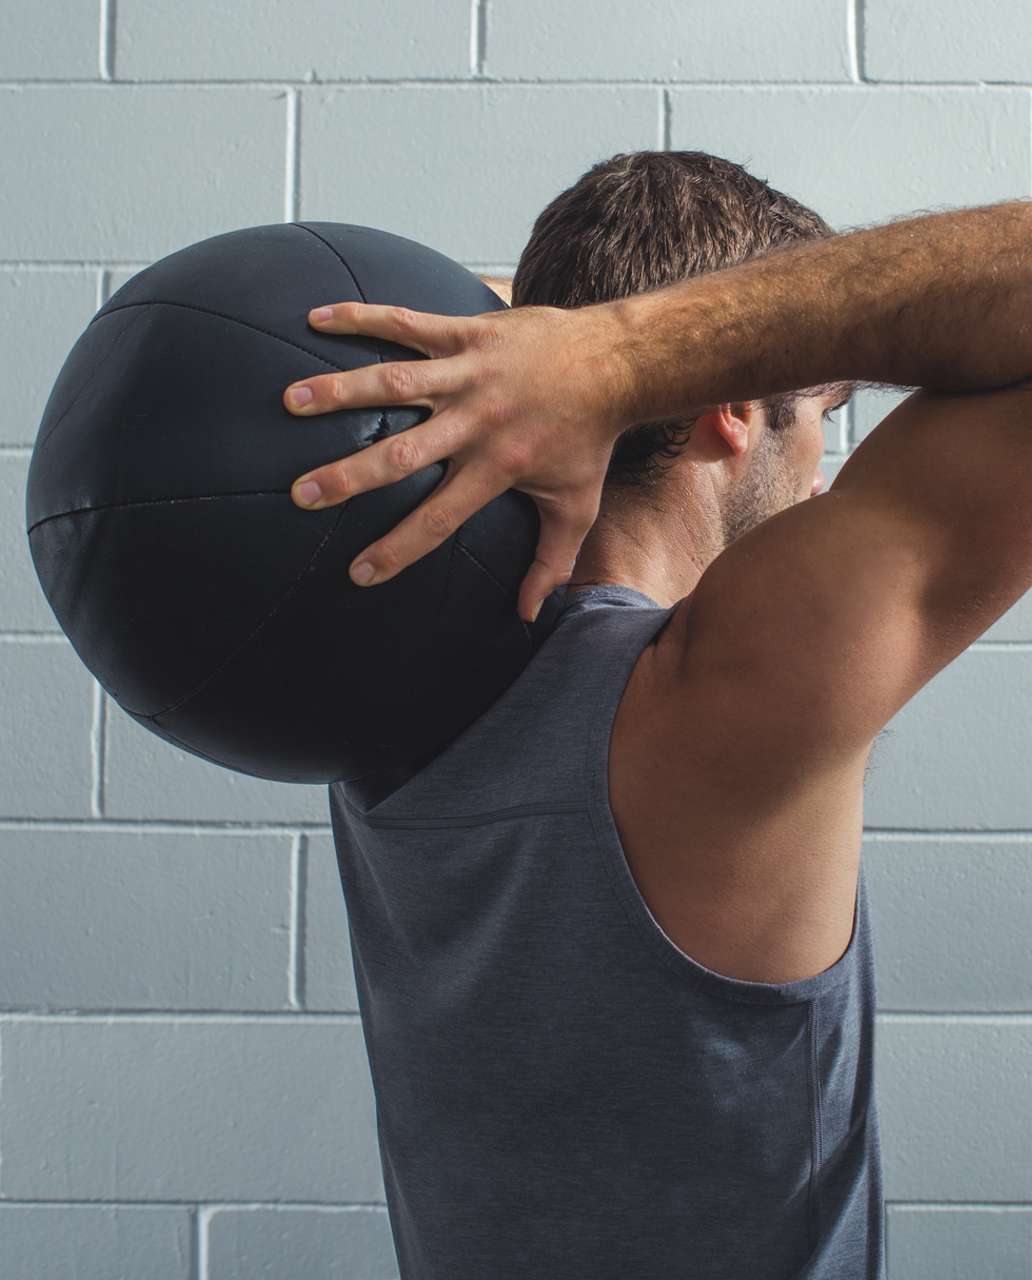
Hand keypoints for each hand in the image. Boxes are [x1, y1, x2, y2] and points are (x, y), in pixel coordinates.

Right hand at [283, 299, 636, 623]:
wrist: (614, 361)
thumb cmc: (589, 439)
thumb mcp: (576, 508)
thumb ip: (550, 564)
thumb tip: (527, 616)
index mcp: (498, 467)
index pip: (440, 518)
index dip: (399, 549)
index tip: (358, 574)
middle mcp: (478, 422)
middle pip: (403, 455)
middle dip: (349, 475)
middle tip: (301, 493)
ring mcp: (470, 372)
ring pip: (396, 383)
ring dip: (341, 390)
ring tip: (291, 402)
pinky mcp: (467, 331)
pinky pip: (407, 322)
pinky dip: (361, 317)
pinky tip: (316, 318)